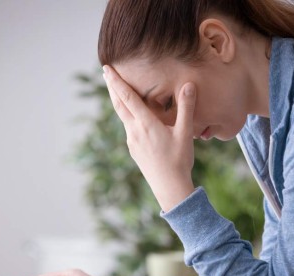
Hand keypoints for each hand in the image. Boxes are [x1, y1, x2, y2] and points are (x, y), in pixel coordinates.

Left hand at [103, 65, 196, 211]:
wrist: (169, 187)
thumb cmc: (179, 160)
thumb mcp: (185, 132)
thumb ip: (186, 107)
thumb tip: (189, 84)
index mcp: (146, 124)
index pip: (127, 98)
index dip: (116, 82)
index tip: (106, 69)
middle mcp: (134, 131)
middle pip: (119, 105)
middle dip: (112, 88)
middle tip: (105, 73)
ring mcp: (132, 141)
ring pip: (123, 116)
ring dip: (119, 101)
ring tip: (116, 90)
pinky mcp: (134, 149)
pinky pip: (129, 127)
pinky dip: (127, 115)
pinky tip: (132, 114)